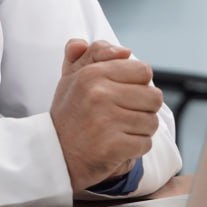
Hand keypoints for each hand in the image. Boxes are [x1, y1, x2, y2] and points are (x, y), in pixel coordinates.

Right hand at [50, 39, 162, 190]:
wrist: (53, 155)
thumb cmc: (69, 114)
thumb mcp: (73, 77)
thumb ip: (95, 54)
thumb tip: (125, 51)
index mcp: (92, 73)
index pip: (143, 71)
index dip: (138, 84)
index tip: (124, 94)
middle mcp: (99, 94)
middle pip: (153, 97)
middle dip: (144, 109)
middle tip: (124, 115)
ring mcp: (106, 121)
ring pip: (152, 122)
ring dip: (140, 130)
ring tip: (120, 131)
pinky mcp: (112, 146)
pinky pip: (145, 144)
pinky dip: (135, 148)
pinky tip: (118, 146)